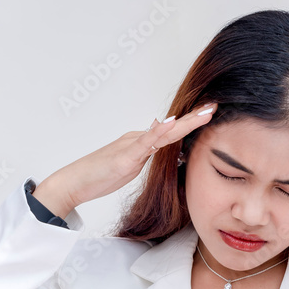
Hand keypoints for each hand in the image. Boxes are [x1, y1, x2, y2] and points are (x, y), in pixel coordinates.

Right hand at [34, 102, 216, 217]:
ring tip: (204, 113)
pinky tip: (171, 124)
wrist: (74, 182)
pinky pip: (145, 143)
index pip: (171, 133)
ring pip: (163, 132)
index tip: (209, 115)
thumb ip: (144, 150)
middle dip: (195, 118)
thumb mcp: (128, 162)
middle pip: (171, 128)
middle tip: (214, 107)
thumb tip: (160, 132)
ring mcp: (131, 147)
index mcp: (140, 143)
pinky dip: (159, 132)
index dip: (191, 124)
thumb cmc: (98, 176)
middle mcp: (138, 140)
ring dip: (185, 122)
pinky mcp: (125, 157)